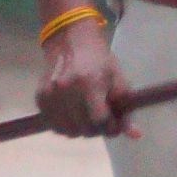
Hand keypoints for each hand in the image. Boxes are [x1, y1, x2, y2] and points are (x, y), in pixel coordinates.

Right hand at [37, 19, 131, 138]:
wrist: (70, 41)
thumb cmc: (99, 60)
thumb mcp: (118, 80)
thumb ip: (126, 109)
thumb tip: (136, 136)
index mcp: (90, 84)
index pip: (100, 121)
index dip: (110, 128)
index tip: (114, 125)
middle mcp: (67, 90)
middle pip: (83, 128)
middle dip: (96, 129)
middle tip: (101, 120)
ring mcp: (51, 94)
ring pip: (67, 131)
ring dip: (79, 130)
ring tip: (86, 117)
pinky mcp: (40, 97)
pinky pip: (53, 125)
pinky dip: (64, 125)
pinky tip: (72, 114)